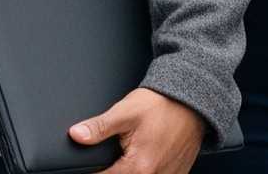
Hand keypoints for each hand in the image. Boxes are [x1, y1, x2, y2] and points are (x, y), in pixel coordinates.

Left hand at [69, 87, 204, 173]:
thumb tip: (76, 135)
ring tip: (131, 153)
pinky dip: (148, 170)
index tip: (88, 167)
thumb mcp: (125, 112)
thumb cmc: (161, 105)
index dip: (94, 172)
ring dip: (130, 170)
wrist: (191, 102)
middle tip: (116, 153)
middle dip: (113, 170)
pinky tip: (145, 157)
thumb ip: (99, 127)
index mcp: (139, 166)